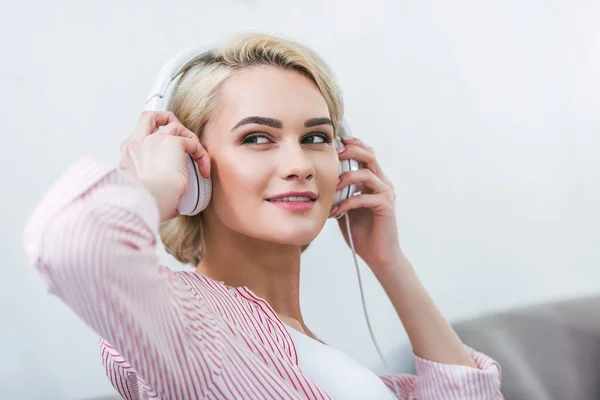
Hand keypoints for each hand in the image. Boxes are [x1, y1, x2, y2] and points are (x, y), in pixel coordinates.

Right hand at [119, 111, 210, 221]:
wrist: (145, 200)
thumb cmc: (143, 203)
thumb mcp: (142, 194)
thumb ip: (154, 192)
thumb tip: (173, 206)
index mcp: (128, 156)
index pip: (138, 139)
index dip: (152, 141)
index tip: (163, 155)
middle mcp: (138, 144)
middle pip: (150, 117)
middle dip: (166, 120)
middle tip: (181, 137)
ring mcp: (154, 140)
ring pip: (175, 124)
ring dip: (189, 138)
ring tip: (198, 158)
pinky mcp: (173, 143)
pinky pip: (192, 142)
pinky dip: (201, 155)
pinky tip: (204, 171)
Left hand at [330, 136, 401, 270]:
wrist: (378, 255)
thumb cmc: (362, 232)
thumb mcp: (345, 207)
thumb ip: (339, 193)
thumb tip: (319, 181)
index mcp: (373, 181)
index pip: (366, 154)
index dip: (353, 144)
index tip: (337, 140)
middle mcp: (382, 184)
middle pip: (370, 155)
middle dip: (351, 150)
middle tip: (335, 153)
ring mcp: (386, 194)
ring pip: (367, 173)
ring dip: (346, 178)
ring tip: (332, 187)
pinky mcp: (386, 207)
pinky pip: (365, 197)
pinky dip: (348, 203)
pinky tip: (336, 212)